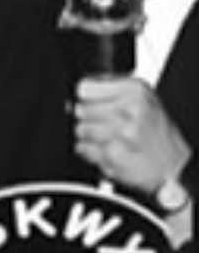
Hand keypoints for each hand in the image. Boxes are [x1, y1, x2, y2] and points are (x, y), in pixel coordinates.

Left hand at [74, 76, 190, 191]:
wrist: (173, 165)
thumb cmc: (155, 132)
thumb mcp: (142, 97)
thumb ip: (111, 87)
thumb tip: (82, 88)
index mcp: (135, 90)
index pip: (85, 88)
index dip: (85, 97)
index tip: (91, 102)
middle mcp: (129, 110)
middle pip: (80, 109)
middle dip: (87, 118)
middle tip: (104, 123)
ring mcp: (120, 133)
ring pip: (80, 129)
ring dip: (88, 136)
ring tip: (107, 138)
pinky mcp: (112, 154)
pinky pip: (82, 148)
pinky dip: (90, 151)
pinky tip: (106, 150)